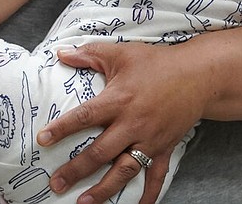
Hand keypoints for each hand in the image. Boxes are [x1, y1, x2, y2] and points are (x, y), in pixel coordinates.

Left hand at [36, 43, 204, 203]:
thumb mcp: (121, 53)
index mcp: (120, 100)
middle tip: (56, 184)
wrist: (198, 75)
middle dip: (77, 170)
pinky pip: (156, 175)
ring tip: (85, 202)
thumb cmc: (157, 62)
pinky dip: (148, 194)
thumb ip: (89, 53)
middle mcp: (134, 123)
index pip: (85, 116)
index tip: (43, 139)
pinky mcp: (165, 147)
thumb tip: (61, 53)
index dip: (62, 128)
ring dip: (104, 189)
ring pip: (125, 169)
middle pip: (101, 152)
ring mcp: (151, 139)